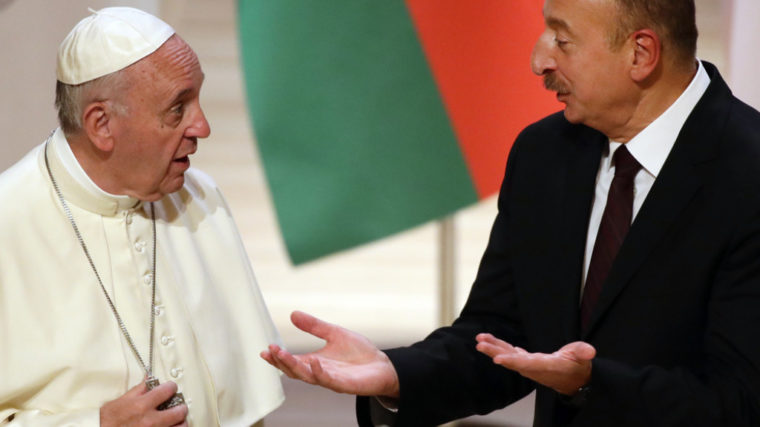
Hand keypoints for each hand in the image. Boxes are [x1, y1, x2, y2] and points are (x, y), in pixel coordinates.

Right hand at [100, 380, 187, 426]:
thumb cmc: (107, 420)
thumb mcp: (122, 400)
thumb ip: (139, 389)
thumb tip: (150, 378)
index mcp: (142, 406)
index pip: (168, 390)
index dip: (171, 387)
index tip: (171, 388)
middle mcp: (150, 421)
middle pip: (180, 411)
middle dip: (181, 407)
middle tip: (178, 406)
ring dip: (180, 422)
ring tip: (176, 420)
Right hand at [261, 311, 399, 397]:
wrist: (383, 366)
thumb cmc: (359, 353)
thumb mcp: (334, 333)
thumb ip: (314, 326)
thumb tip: (293, 314)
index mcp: (314, 362)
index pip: (291, 361)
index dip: (277, 357)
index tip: (265, 349)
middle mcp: (319, 372)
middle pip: (294, 370)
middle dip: (280, 362)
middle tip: (270, 351)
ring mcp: (330, 380)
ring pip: (306, 376)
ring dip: (292, 366)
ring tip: (281, 354)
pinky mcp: (343, 385)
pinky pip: (328, 380)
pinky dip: (319, 371)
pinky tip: (314, 360)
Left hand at [475, 334, 594, 395]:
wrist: (574, 380)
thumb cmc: (578, 366)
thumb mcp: (583, 358)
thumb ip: (583, 353)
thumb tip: (589, 351)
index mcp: (547, 366)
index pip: (528, 364)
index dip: (512, 361)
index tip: (498, 359)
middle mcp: (534, 367)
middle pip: (512, 360)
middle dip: (495, 352)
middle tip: (480, 345)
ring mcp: (529, 365)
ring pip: (508, 356)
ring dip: (493, 348)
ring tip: (480, 340)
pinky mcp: (526, 361)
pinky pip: (509, 353)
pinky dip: (499, 347)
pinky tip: (488, 341)